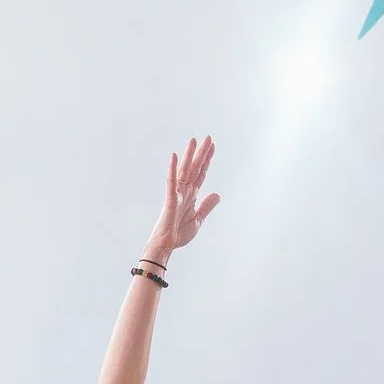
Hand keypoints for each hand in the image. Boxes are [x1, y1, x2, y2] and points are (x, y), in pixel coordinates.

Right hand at [146, 136, 220, 260]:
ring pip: (184, 171)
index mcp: (191, 196)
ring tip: (193, 140)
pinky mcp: (170, 199)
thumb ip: (206, 206)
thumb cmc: (178, 234)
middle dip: (201, 154)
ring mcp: (176, 194)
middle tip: (208, 138)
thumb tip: (217, 194)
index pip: (201, 174)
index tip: (212, 147)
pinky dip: (173, 169)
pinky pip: (171, 181)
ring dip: (188, 155)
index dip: (207, 161)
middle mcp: (184, 191)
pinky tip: (174, 156)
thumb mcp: (198, 220)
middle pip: (194, 168)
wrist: (166, 245)